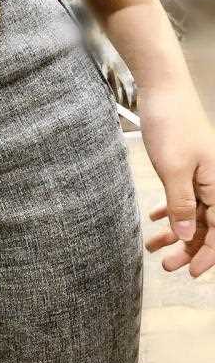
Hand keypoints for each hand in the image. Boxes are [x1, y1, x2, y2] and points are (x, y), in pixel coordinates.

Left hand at [140, 90, 214, 277]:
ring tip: (154, 247)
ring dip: (176, 230)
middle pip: (207, 223)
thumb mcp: (173, 170)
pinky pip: (184, 195)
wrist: (162, 90)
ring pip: (193, 211)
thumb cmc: (171, 125)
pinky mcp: (186, 165)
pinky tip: (156, 221)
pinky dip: (171, 209)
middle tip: (166, 264)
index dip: (208, 254)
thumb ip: (181, 204)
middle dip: (188, 246)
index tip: (190, 272)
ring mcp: (202, 173)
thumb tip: (186, 235)